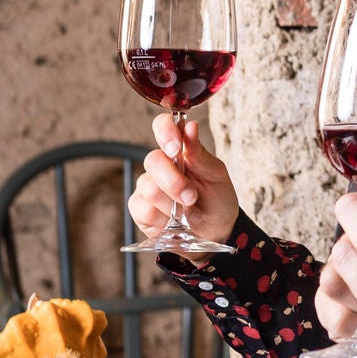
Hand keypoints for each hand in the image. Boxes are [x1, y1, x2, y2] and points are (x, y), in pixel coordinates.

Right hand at [128, 114, 240, 256]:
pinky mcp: (139, 208)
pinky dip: (165, 220)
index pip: (162, 126)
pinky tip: (175, 222)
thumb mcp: (216, 175)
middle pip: (153, 161)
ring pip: (150, 189)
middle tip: (192, 197)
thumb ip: (200, 153)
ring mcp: (146, 185)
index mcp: (179, 150)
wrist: (216, 231)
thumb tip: (190, 126)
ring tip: (189, 212)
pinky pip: (145, 210)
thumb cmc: (217, 198)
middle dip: (175, 183)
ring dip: (174, 206)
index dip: (165, 132)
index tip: (176, 149)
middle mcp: (159, 165)